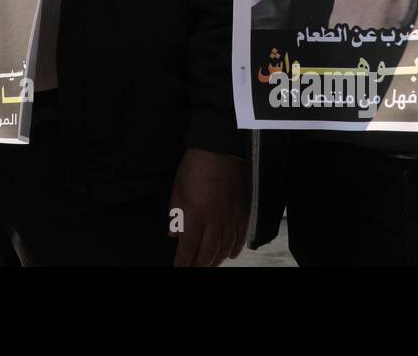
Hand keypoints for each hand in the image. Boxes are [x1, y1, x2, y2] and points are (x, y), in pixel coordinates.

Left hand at [168, 148, 248, 266]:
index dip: (183, 261)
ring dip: (216, 259)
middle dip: (199, 264)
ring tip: (209, 264)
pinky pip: (240, 237)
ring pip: (224, 248)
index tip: (179, 267)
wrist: (221, 149)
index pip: (188, 247)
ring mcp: (231, 218)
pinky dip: (235, 249)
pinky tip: (230, 254)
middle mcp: (214, 221)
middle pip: (207, 252)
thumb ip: (175, 213)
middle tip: (193, 268)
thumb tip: (174, 234)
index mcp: (195, 215)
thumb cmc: (196, 166)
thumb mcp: (177, 188)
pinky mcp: (243, 212)